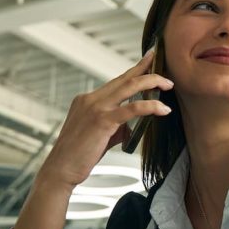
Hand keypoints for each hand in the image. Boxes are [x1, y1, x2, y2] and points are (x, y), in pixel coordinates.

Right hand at [39, 49, 173, 189]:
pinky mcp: (103, 120)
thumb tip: (131, 127)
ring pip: (130, 86)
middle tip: (164, 69)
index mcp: (87, 100)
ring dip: (152, 82)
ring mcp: (96, 108)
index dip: (135, 69)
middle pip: (125, 78)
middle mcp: (90, 99)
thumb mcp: (99, 135)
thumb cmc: (78, 156)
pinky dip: (151, 106)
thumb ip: (116, 126)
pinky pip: (132, 108)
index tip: (149, 58)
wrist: (60, 170)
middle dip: (147, 70)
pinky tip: (163, 109)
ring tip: (168, 85)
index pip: (116, 81)